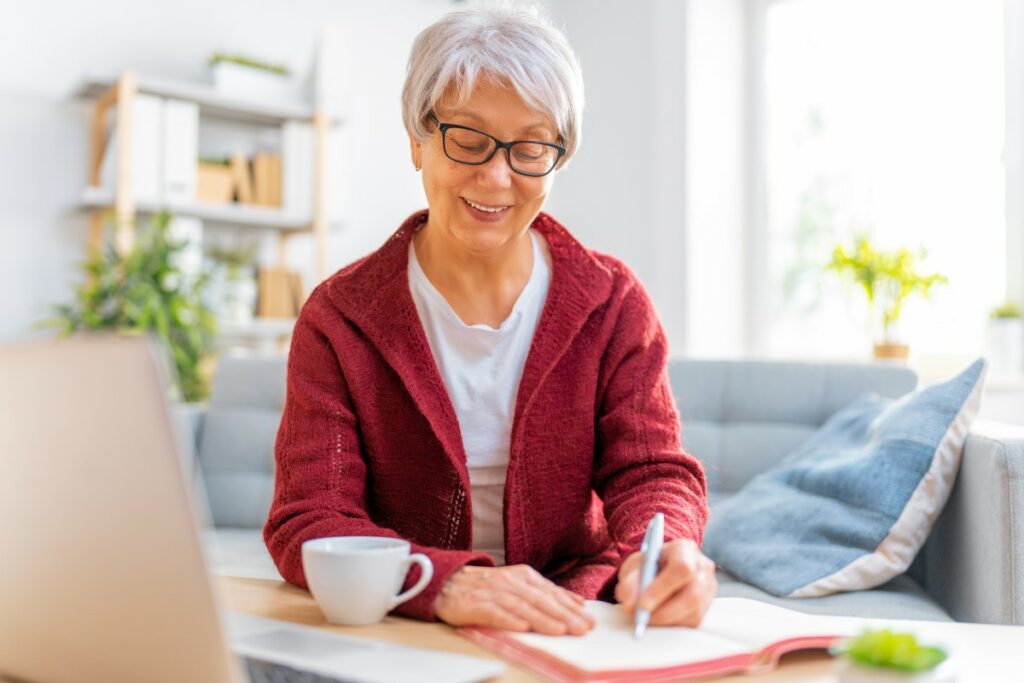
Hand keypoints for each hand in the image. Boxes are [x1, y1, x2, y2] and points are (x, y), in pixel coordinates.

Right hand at [433, 564, 595, 635]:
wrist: (446, 582)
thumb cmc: (486, 587)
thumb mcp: (519, 584)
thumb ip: (547, 592)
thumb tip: (578, 603)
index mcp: (524, 576)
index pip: (552, 593)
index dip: (572, 608)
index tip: (590, 621)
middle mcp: (511, 582)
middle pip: (541, 601)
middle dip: (564, 616)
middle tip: (583, 629)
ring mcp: (493, 592)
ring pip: (522, 607)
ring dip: (542, 619)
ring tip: (560, 630)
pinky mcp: (475, 604)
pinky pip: (494, 613)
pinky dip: (509, 620)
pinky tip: (522, 628)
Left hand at [615, 538, 716, 627]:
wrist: (656, 571)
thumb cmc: (647, 566)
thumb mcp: (633, 568)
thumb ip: (630, 584)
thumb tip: (631, 605)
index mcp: (685, 550)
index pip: (682, 568)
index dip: (663, 588)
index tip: (643, 604)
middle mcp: (702, 568)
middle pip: (692, 594)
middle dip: (664, 611)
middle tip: (642, 619)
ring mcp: (708, 589)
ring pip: (693, 612)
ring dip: (666, 621)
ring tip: (645, 619)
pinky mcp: (706, 608)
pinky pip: (692, 622)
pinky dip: (671, 625)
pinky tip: (658, 620)